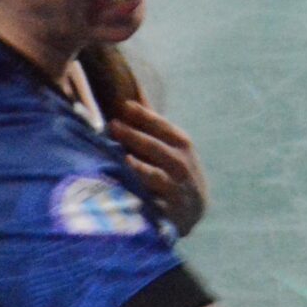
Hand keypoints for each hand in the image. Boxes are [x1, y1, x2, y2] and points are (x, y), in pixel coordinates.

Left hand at [110, 100, 207, 237]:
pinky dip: (139, 197)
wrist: (193, 207)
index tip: (124, 106)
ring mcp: (176, 188)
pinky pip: (151, 204)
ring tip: (124, 158)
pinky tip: (125, 191)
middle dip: (134, 136)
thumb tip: (130, 96)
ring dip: (139, 168)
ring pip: (155, 176)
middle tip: (113, 126)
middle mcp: (181, 164)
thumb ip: (151, 124)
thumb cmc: (175, 168)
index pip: (161, 126)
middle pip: (155, 148)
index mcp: (181, 143)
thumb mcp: (171, 145)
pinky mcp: (168, 210)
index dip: (144, 115)